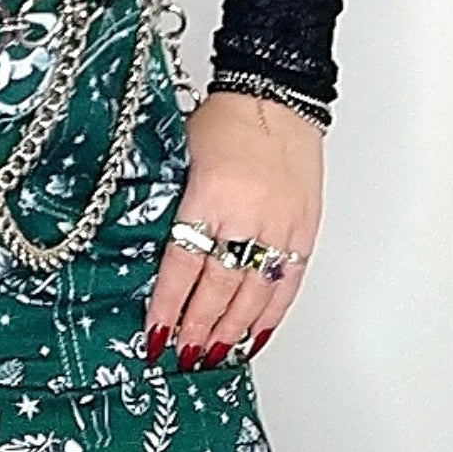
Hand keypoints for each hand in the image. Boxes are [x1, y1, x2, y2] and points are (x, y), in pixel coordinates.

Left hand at [141, 89, 323, 367]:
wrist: (276, 96)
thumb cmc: (226, 120)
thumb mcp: (182, 156)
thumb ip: (171, 204)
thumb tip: (148, 251)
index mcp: (210, 195)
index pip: (183, 263)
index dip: (168, 304)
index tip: (155, 331)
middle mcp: (248, 215)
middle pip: (218, 287)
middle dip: (197, 327)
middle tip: (181, 353)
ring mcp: (280, 227)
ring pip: (254, 293)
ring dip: (230, 330)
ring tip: (210, 355)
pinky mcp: (304, 231)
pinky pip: (288, 284)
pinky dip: (271, 315)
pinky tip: (253, 335)